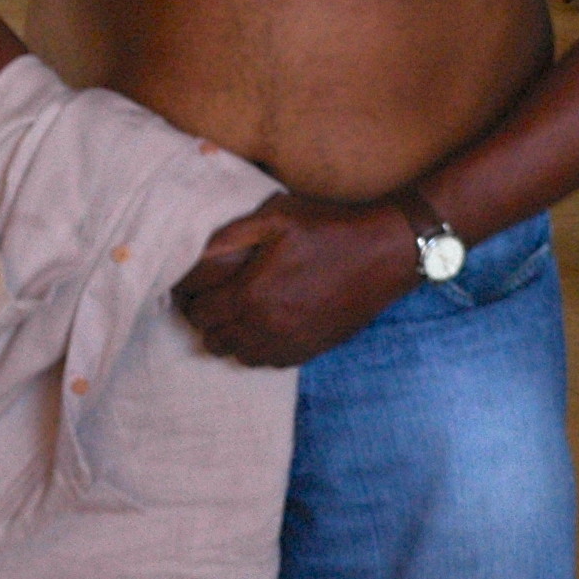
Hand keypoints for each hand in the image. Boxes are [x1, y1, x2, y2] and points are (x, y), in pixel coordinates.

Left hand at [173, 194, 419, 367]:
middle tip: (215, 299)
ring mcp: (291, 343)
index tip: (199, 287)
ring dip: (232, 337)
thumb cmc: (329, 228)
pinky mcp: (311, 350)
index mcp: (252, 295)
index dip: (193, 300)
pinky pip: (269, 363)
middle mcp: (267, 327)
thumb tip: (197, 246)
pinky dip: (259, 348)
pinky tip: (265, 324)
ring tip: (238, 312)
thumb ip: (232, 232)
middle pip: (215, 341)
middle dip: (209, 321)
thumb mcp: (276, 216)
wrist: (385, 253)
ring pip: (240, 356)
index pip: (200, 314)